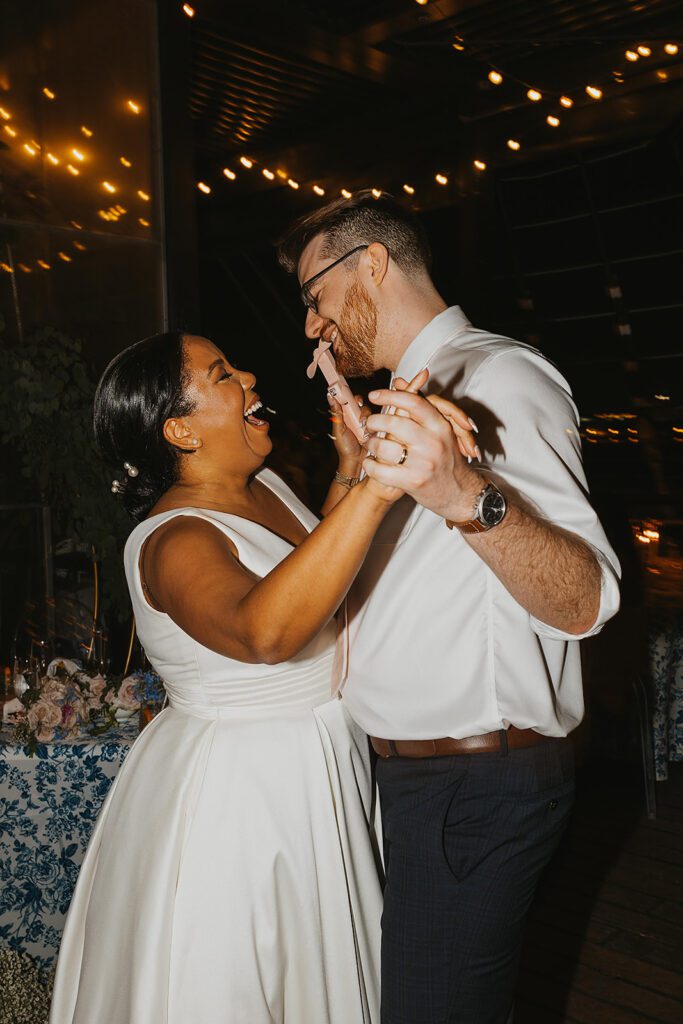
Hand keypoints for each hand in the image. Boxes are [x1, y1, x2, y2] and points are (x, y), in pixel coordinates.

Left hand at [328, 393, 367, 470]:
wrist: (356, 461)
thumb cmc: (344, 447)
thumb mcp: (339, 430)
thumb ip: (336, 413)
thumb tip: (330, 397)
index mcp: (345, 415)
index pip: (348, 400)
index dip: (349, 395)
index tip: (349, 395)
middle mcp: (355, 417)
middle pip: (360, 403)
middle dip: (360, 406)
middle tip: (359, 412)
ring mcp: (365, 422)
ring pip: (368, 411)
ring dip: (365, 417)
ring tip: (362, 427)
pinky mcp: (374, 428)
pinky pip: (376, 420)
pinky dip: (373, 424)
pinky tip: (369, 432)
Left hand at [362, 372, 483, 518]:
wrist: (459, 493)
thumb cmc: (446, 459)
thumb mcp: (438, 430)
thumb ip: (418, 406)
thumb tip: (399, 382)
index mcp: (440, 426)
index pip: (413, 402)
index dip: (390, 396)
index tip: (374, 395)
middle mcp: (433, 442)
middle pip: (394, 422)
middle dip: (374, 421)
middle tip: (369, 423)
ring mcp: (423, 463)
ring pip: (383, 446)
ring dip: (371, 444)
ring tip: (370, 443)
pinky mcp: (413, 481)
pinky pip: (381, 470)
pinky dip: (370, 465)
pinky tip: (370, 463)